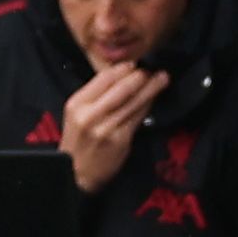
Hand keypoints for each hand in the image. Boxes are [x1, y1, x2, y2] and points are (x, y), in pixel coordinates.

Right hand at [61, 59, 167, 195]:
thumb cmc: (78, 140)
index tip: (134, 63)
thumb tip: (121, 78)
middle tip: (152, 70)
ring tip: (162, 78)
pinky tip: (154, 98)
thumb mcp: (77, 115)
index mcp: (76, 104)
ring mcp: (106, 127)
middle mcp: (90, 114)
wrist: (75, 172)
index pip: (102, 79)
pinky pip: (138, 118)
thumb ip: (95, 98)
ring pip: (132, 102)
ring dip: (150, 89)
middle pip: (120, 89)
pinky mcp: (120, 139)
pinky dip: (147, 106)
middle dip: (139, 77)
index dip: (121, 69)